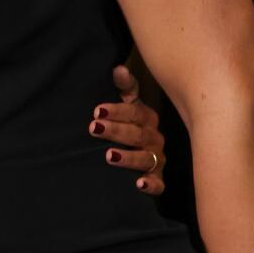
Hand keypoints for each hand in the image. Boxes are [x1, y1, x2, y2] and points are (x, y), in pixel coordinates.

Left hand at [91, 63, 168, 194]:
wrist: (140, 151)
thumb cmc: (130, 123)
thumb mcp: (127, 104)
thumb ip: (124, 87)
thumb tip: (119, 68)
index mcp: (146, 118)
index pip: (134, 112)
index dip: (117, 111)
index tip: (97, 110)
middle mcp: (154, 137)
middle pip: (137, 134)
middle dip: (116, 131)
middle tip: (94, 128)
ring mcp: (157, 158)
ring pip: (147, 157)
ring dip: (129, 157)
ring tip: (109, 155)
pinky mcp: (157, 179)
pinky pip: (159, 184)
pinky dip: (151, 184)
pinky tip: (139, 184)